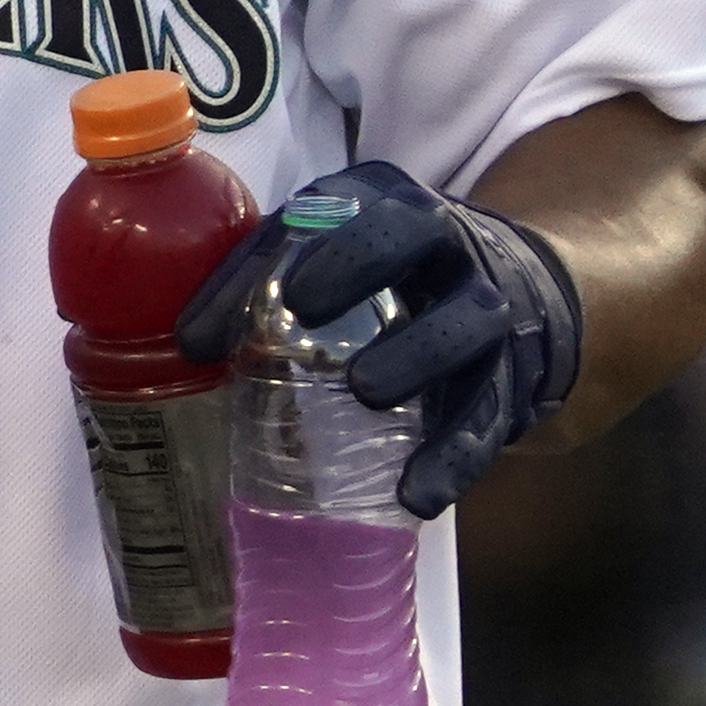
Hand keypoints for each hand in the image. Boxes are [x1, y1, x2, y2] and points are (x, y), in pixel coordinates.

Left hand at [177, 162, 583, 518]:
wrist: (515, 282)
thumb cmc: (387, 262)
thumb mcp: (331, 247)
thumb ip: (261, 277)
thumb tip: (190, 342)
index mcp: (405, 211)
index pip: (377, 219)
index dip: (340, 251)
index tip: (293, 292)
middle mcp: (456, 255)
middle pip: (428, 256)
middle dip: (375, 286)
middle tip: (315, 323)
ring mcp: (489, 316)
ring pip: (467, 335)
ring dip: (418, 365)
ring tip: (367, 395)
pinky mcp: (508, 381)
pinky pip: (486, 420)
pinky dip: (452, 460)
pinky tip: (415, 494)